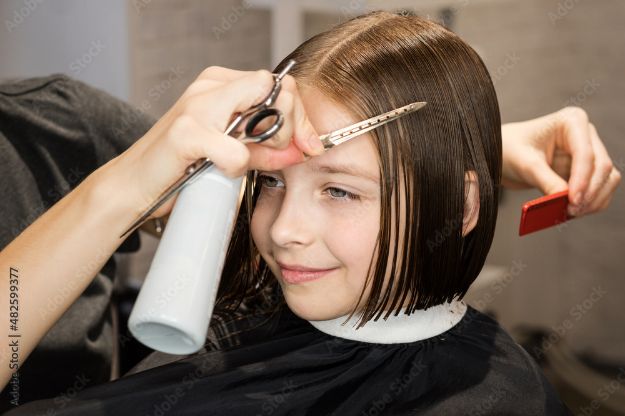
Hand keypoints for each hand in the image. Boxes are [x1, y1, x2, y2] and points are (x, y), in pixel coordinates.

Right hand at [110, 67, 324, 220]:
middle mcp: (210, 86)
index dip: (301, 116)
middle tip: (277, 153)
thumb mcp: (234, 154)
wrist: (134, 186)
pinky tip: (221, 172)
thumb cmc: (182, 167)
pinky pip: (235, 151)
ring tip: (247, 161)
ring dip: (267, 143)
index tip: (309, 146)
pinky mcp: (185, 133)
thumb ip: (268, 149)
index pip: (280, 84)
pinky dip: (237, 167)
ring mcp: (197, 106)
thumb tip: (306, 149)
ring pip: (262, 107)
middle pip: (277, 88)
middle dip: (290, 125)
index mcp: (222, 83)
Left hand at [501, 106, 620, 216]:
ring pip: (607, 179)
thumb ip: (546, 181)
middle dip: (590, 192)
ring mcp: (589, 152)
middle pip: (602, 167)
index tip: (572, 200)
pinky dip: (590, 202)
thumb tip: (565, 199)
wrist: (504, 154)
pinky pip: (599, 189)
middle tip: (572, 211)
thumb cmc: (511, 150)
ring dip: (594, 199)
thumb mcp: (525, 165)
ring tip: (571, 213)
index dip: (582, 179)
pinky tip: (572, 211)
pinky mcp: (586, 170)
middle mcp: (586, 134)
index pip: (585, 153)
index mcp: (572, 121)